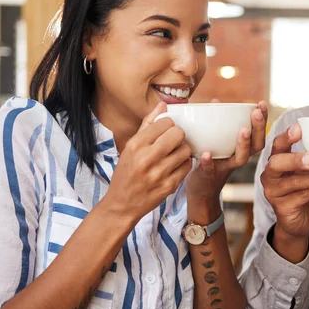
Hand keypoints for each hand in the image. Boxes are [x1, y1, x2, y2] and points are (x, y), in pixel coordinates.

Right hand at [106, 102, 192, 221]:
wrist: (122, 204)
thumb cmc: (126, 172)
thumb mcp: (130, 147)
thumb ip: (148, 124)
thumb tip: (163, 104)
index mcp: (136, 145)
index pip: (165, 122)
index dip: (169, 124)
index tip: (166, 130)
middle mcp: (147, 158)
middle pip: (178, 134)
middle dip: (178, 136)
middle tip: (173, 141)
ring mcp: (159, 173)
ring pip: (186, 150)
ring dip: (183, 150)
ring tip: (174, 153)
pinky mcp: (169, 186)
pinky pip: (187, 166)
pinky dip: (184, 163)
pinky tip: (176, 165)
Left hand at [185, 101, 268, 221]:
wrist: (200, 193)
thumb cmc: (211, 162)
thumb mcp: (217, 142)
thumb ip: (218, 124)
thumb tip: (216, 101)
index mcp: (242, 149)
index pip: (258, 133)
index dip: (262, 120)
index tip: (261, 104)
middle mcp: (238, 159)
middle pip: (256, 145)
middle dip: (259, 128)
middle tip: (257, 112)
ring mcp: (225, 168)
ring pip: (241, 158)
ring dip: (243, 144)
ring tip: (244, 130)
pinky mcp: (210, 176)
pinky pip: (210, 169)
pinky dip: (208, 161)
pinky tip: (206, 153)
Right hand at [261, 123, 308, 238]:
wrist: (298, 221)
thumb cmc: (303, 191)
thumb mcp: (308, 173)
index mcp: (276, 161)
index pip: (277, 145)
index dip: (286, 136)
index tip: (299, 128)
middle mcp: (269, 175)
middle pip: (276, 163)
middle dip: (295, 159)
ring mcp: (273, 192)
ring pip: (294, 182)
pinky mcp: (282, 208)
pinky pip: (303, 196)